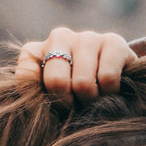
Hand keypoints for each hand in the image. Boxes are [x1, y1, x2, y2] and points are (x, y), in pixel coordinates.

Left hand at [15, 27, 137, 103]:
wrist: (120, 91)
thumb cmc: (78, 101)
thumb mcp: (52, 105)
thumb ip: (36, 100)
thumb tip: (34, 102)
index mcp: (36, 51)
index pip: (26, 78)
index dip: (43, 104)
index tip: (56, 108)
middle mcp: (59, 37)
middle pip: (57, 82)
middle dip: (70, 105)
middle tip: (79, 107)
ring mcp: (86, 37)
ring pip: (83, 83)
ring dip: (93, 101)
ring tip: (97, 98)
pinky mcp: (114, 41)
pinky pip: (107, 78)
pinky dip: (111, 93)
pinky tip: (112, 89)